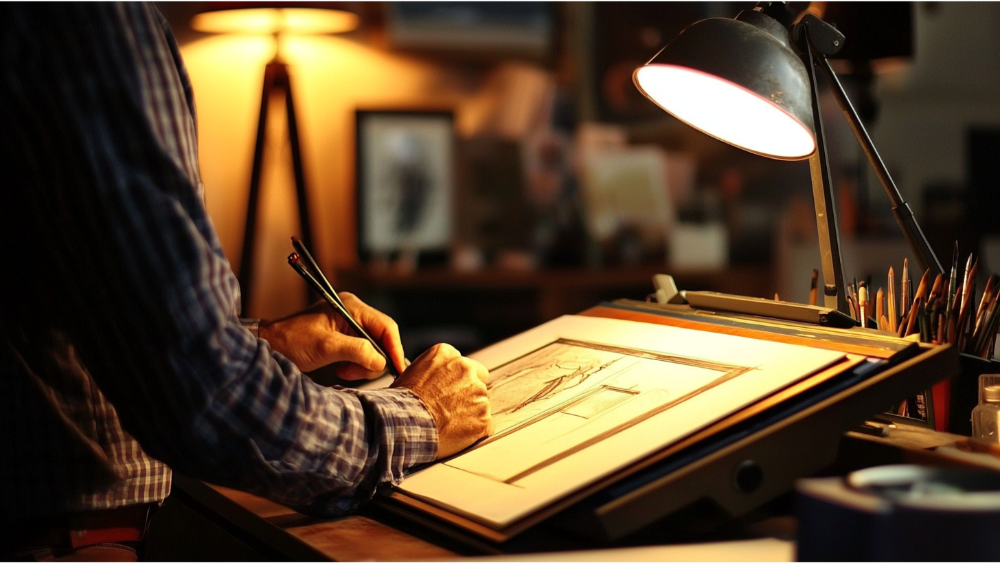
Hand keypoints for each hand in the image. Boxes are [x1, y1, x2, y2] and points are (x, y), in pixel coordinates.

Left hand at [259, 293, 404, 378]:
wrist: (270, 346)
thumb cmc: (292, 342)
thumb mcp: (326, 347)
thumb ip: (358, 351)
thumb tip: (381, 362)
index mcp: (351, 306)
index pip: (386, 326)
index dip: (395, 349)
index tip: (398, 368)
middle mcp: (354, 312)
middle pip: (382, 339)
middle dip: (373, 360)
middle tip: (355, 372)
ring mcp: (350, 325)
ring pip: (373, 349)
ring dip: (362, 365)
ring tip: (343, 370)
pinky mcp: (345, 337)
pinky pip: (362, 353)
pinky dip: (356, 365)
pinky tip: (340, 368)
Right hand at [393, 344, 492, 458]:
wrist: (404, 424)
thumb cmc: (401, 403)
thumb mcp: (410, 373)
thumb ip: (430, 371)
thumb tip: (431, 381)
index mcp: (447, 354)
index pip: (462, 363)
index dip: (456, 379)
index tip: (448, 390)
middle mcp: (466, 369)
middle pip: (478, 379)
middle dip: (468, 392)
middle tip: (452, 407)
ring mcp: (478, 394)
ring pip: (481, 403)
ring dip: (470, 413)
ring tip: (447, 424)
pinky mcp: (483, 418)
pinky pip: (485, 426)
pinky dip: (474, 432)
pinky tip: (456, 435)